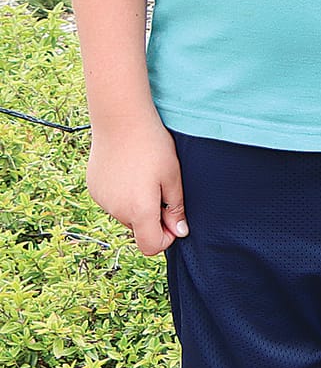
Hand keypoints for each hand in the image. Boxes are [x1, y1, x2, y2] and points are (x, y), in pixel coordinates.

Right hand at [87, 116, 185, 255]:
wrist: (120, 121)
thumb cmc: (152, 147)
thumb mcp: (173, 176)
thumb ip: (176, 208)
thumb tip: (180, 232)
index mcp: (139, 211)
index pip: (150, 247)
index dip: (166, 239)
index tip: (174, 219)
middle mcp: (116, 211)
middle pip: (139, 228)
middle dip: (153, 217)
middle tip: (163, 188)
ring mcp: (102, 200)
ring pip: (125, 214)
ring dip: (137, 204)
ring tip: (146, 174)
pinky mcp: (94, 189)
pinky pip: (112, 201)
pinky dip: (123, 194)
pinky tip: (130, 170)